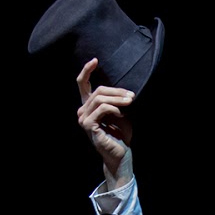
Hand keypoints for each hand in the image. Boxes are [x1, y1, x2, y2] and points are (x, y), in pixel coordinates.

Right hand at [76, 58, 133, 187]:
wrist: (120, 154)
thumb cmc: (121, 134)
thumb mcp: (120, 112)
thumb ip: (116, 99)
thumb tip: (122, 88)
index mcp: (88, 106)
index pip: (82, 84)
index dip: (86, 70)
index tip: (95, 60)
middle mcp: (82, 111)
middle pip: (98, 90)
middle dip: (117, 91)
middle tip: (131, 96)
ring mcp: (83, 118)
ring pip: (100, 98)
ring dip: (118, 99)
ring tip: (130, 102)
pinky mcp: (88, 125)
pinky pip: (102, 108)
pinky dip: (115, 109)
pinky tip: (122, 115)